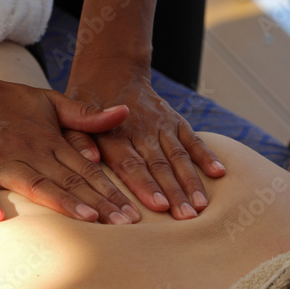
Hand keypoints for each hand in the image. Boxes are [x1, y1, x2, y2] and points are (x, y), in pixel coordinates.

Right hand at [0, 74, 142, 223]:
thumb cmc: (6, 102)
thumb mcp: (48, 101)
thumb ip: (85, 114)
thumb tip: (125, 113)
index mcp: (49, 140)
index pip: (86, 169)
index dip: (110, 190)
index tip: (132, 211)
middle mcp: (29, 152)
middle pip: (69, 181)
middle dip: (98, 202)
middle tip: (126, 224)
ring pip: (35, 185)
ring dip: (61, 201)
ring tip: (87, 217)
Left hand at [63, 71, 224, 219]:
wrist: (110, 71)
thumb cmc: (85, 104)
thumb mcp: (70, 117)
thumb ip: (79, 139)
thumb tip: (91, 159)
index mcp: (113, 134)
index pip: (131, 163)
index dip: (145, 185)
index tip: (158, 206)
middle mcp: (140, 130)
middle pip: (159, 165)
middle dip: (173, 192)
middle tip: (185, 217)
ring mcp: (160, 124)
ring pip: (178, 155)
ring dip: (191, 181)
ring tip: (200, 205)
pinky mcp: (173, 120)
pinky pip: (192, 139)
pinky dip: (206, 155)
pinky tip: (219, 172)